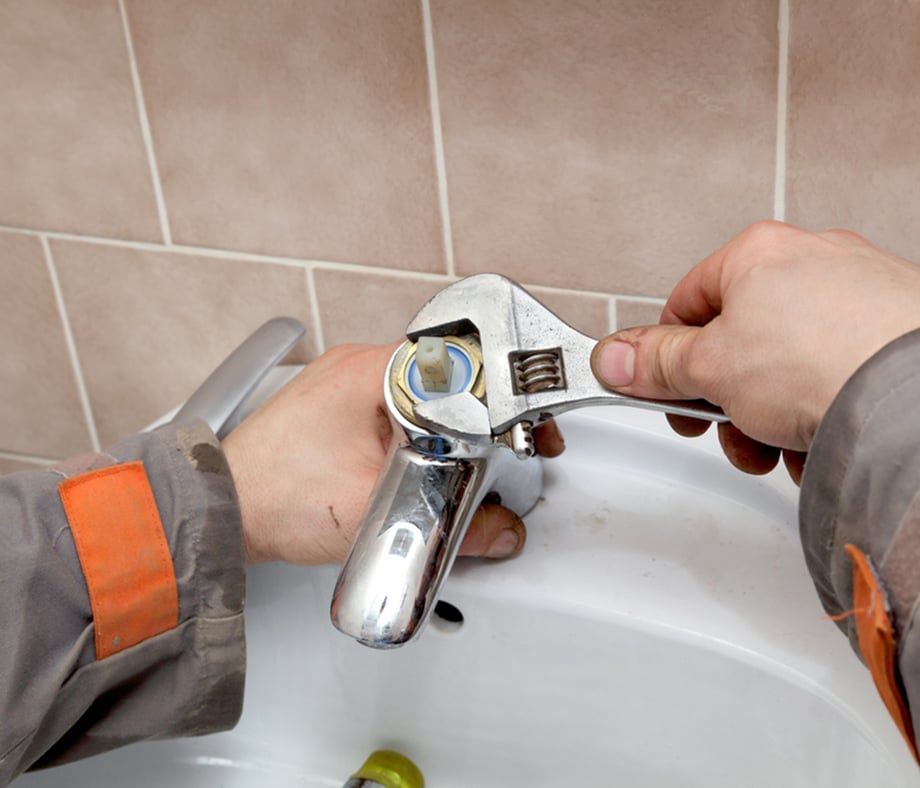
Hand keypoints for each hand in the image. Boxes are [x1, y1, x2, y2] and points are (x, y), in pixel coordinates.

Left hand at [223, 342, 563, 563]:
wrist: (222, 510)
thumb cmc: (276, 499)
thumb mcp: (376, 513)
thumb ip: (451, 526)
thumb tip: (499, 533)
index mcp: (370, 372)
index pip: (460, 366)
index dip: (499, 398)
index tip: (522, 425)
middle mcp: (355, 365)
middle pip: (443, 377)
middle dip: (477, 414)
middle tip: (503, 447)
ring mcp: (341, 382)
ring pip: (418, 393)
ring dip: (444, 423)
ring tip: (464, 458)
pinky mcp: (332, 404)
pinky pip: (390, 406)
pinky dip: (414, 429)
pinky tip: (419, 458)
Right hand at [591, 221, 919, 480]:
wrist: (916, 395)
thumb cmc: (826, 361)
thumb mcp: (710, 368)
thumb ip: (656, 363)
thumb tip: (615, 358)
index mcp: (758, 253)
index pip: (685, 305)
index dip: (668, 359)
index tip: (666, 395)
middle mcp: (812, 260)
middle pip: (740, 340)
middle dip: (728, 400)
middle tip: (729, 430)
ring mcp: (861, 292)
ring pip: (789, 362)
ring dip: (772, 415)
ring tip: (780, 446)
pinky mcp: (896, 329)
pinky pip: (837, 371)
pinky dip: (822, 408)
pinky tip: (822, 440)